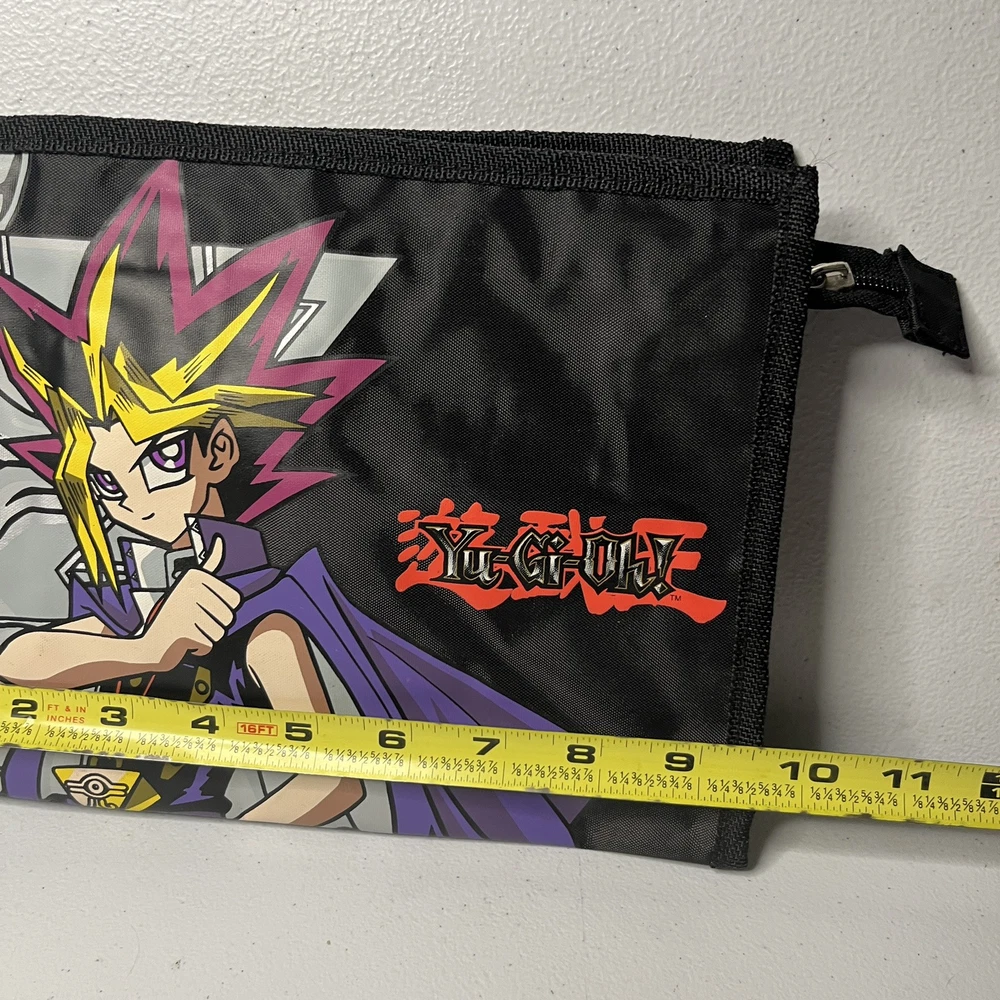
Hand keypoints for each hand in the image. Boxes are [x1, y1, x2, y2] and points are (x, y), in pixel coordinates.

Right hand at [138, 536, 241, 670]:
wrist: (146, 646)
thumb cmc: (172, 615)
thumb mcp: (188, 585)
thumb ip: (208, 565)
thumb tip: (219, 540)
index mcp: (196, 576)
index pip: (236, 599)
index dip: (222, 609)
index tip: (200, 607)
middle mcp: (191, 589)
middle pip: (229, 617)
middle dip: (214, 625)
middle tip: (192, 622)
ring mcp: (187, 611)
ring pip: (220, 632)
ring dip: (206, 637)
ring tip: (186, 631)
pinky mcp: (185, 634)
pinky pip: (209, 644)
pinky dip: (198, 648)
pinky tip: (182, 642)